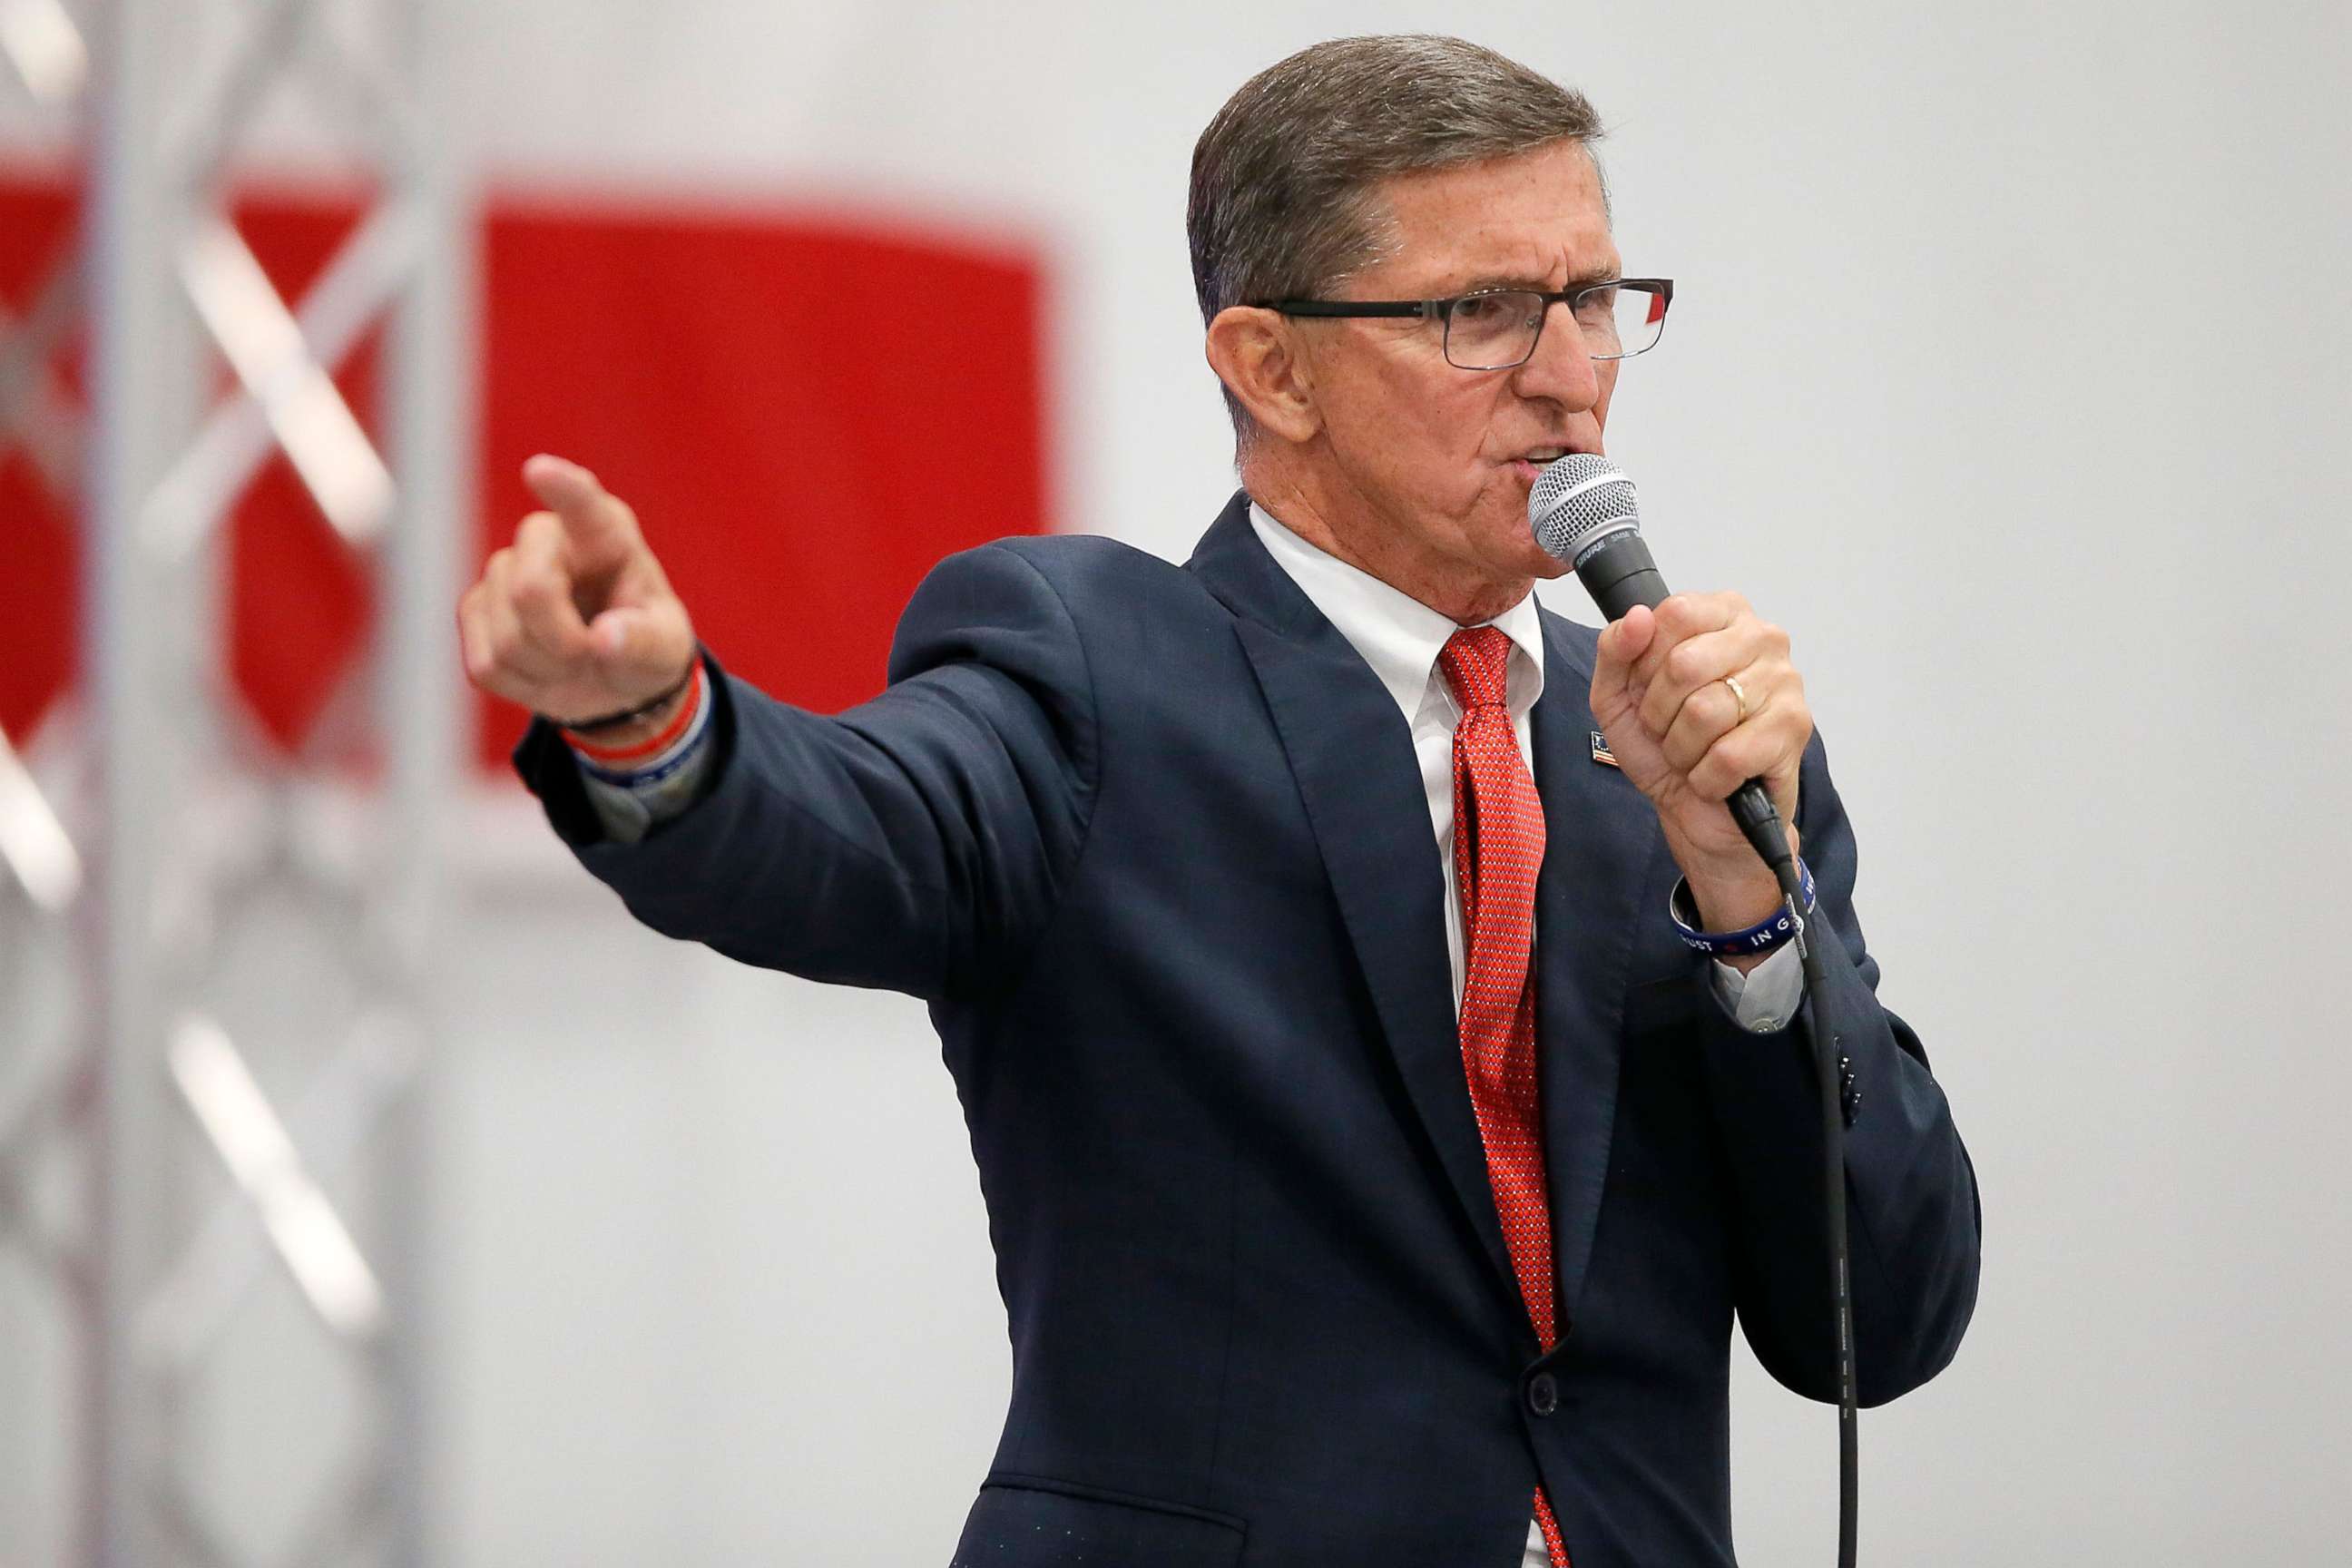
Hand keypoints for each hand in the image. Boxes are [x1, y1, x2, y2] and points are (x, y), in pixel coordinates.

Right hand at [457, 455, 698, 731]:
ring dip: (547, 668)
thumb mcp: (665, 648)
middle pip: (529, 589)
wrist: (612, 676)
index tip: (540, 470)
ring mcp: (502, 573)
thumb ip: (644, 642)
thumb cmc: (644, 644)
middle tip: (592, 655)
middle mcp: (547, 540)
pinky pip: (485, 664)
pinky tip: (544, 669)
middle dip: (563, 640)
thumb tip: (605, 638)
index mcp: (605, 534)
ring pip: (507, 639)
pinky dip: (521, 684)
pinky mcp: (475, 612)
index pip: (583, 505)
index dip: (561, 488)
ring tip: (574, 660)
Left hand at [1589, 592, 1810, 941]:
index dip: (1646, 663)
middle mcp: (1763, 637)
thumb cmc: (1665, 745)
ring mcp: (1785, 681)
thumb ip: (1615, 650)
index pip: (1675, 613)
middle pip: (1685, 663)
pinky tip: (1715, 776)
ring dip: (1682, 748)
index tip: (1650, 688)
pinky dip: (1705, 778)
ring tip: (1693, 752)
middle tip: (1670, 728)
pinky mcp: (1795, 728)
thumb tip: (1638, 618)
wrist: (1698, 811)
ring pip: (1705, 712)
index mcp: (1722, 613)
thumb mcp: (1618, 695)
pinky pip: (1728, 755)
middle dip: (1660, 711)